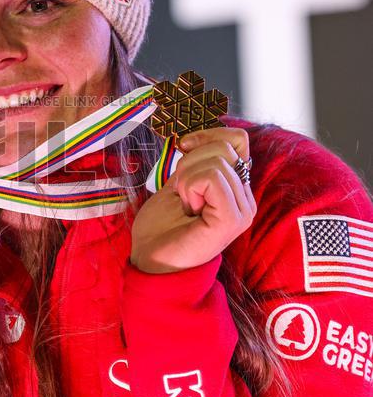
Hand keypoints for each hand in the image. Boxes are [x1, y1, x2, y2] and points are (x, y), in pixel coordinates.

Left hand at [129, 127, 256, 273]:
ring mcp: (242, 210)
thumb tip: (197, 138)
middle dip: (190, 162)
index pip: (237, 140)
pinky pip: (212, 178)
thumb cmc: (162, 226)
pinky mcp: (232, 219)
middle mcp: (245, 198)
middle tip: (181, 193)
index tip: (183, 147)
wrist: (151, 260)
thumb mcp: (180, 182)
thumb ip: (197, 162)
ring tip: (185, 204)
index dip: (207, 136)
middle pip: (224, 147)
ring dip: (187, 178)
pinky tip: (188, 208)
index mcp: (236, 188)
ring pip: (217, 161)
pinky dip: (190, 186)